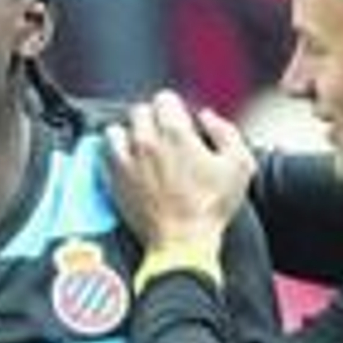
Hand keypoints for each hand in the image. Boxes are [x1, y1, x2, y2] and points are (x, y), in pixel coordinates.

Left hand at [104, 89, 255, 253]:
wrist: (183, 243)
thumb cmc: (212, 207)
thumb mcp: (239, 165)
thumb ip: (226, 132)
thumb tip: (207, 117)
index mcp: (176, 133)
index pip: (164, 98)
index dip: (175, 109)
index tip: (181, 125)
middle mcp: (146, 141)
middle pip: (139, 111)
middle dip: (152, 120)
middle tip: (164, 138)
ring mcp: (126, 161)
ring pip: (116, 130)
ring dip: (128, 135)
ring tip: (141, 149)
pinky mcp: (114, 181)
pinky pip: (103, 154)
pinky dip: (113, 154)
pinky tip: (127, 163)